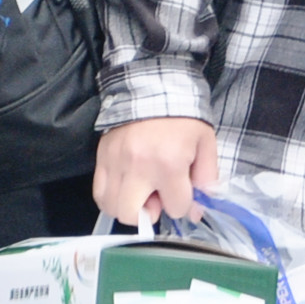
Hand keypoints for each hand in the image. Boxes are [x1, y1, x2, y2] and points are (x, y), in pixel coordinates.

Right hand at [94, 116, 217, 228]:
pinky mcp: (101, 157)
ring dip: (128, 207)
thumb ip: (206, 179)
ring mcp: (115, 163)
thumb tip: (196, 212)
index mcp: (169, 164)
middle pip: (132, 214)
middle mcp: (138, 167)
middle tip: (156, 199)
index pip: (175, 207)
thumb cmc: (183, 119)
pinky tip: (126, 188)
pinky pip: (98, 193)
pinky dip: (111, 198)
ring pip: (111, 207)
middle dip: (149, 214)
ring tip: (140, 194)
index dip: (183, 205)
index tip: (183, 192)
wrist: (153, 88)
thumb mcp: (205, 145)